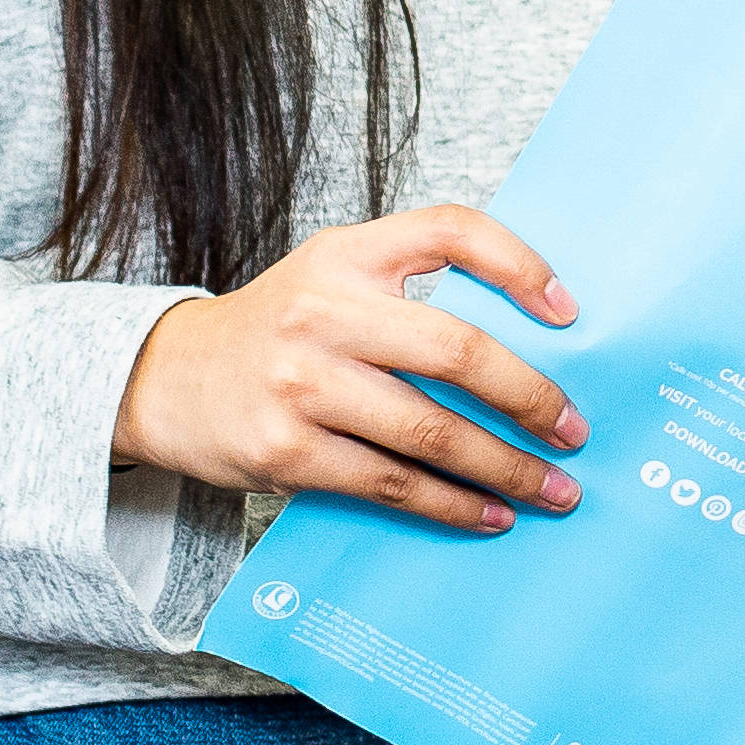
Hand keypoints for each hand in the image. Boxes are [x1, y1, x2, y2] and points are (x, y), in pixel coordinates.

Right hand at [115, 204, 590, 532]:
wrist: (168, 379)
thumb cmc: (281, 327)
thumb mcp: (334, 274)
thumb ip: (411, 284)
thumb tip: (534, 335)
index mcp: (348, 253)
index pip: (451, 230)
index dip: (520, 265)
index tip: (572, 314)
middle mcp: (324, 310)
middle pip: (457, 351)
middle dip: (531, 398)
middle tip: (576, 432)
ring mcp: (302, 383)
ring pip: (432, 431)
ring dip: (504, 468)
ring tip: (552, 490)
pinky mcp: (287, 450)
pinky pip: (392, 483)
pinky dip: (450, 504)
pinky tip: (488, 514)